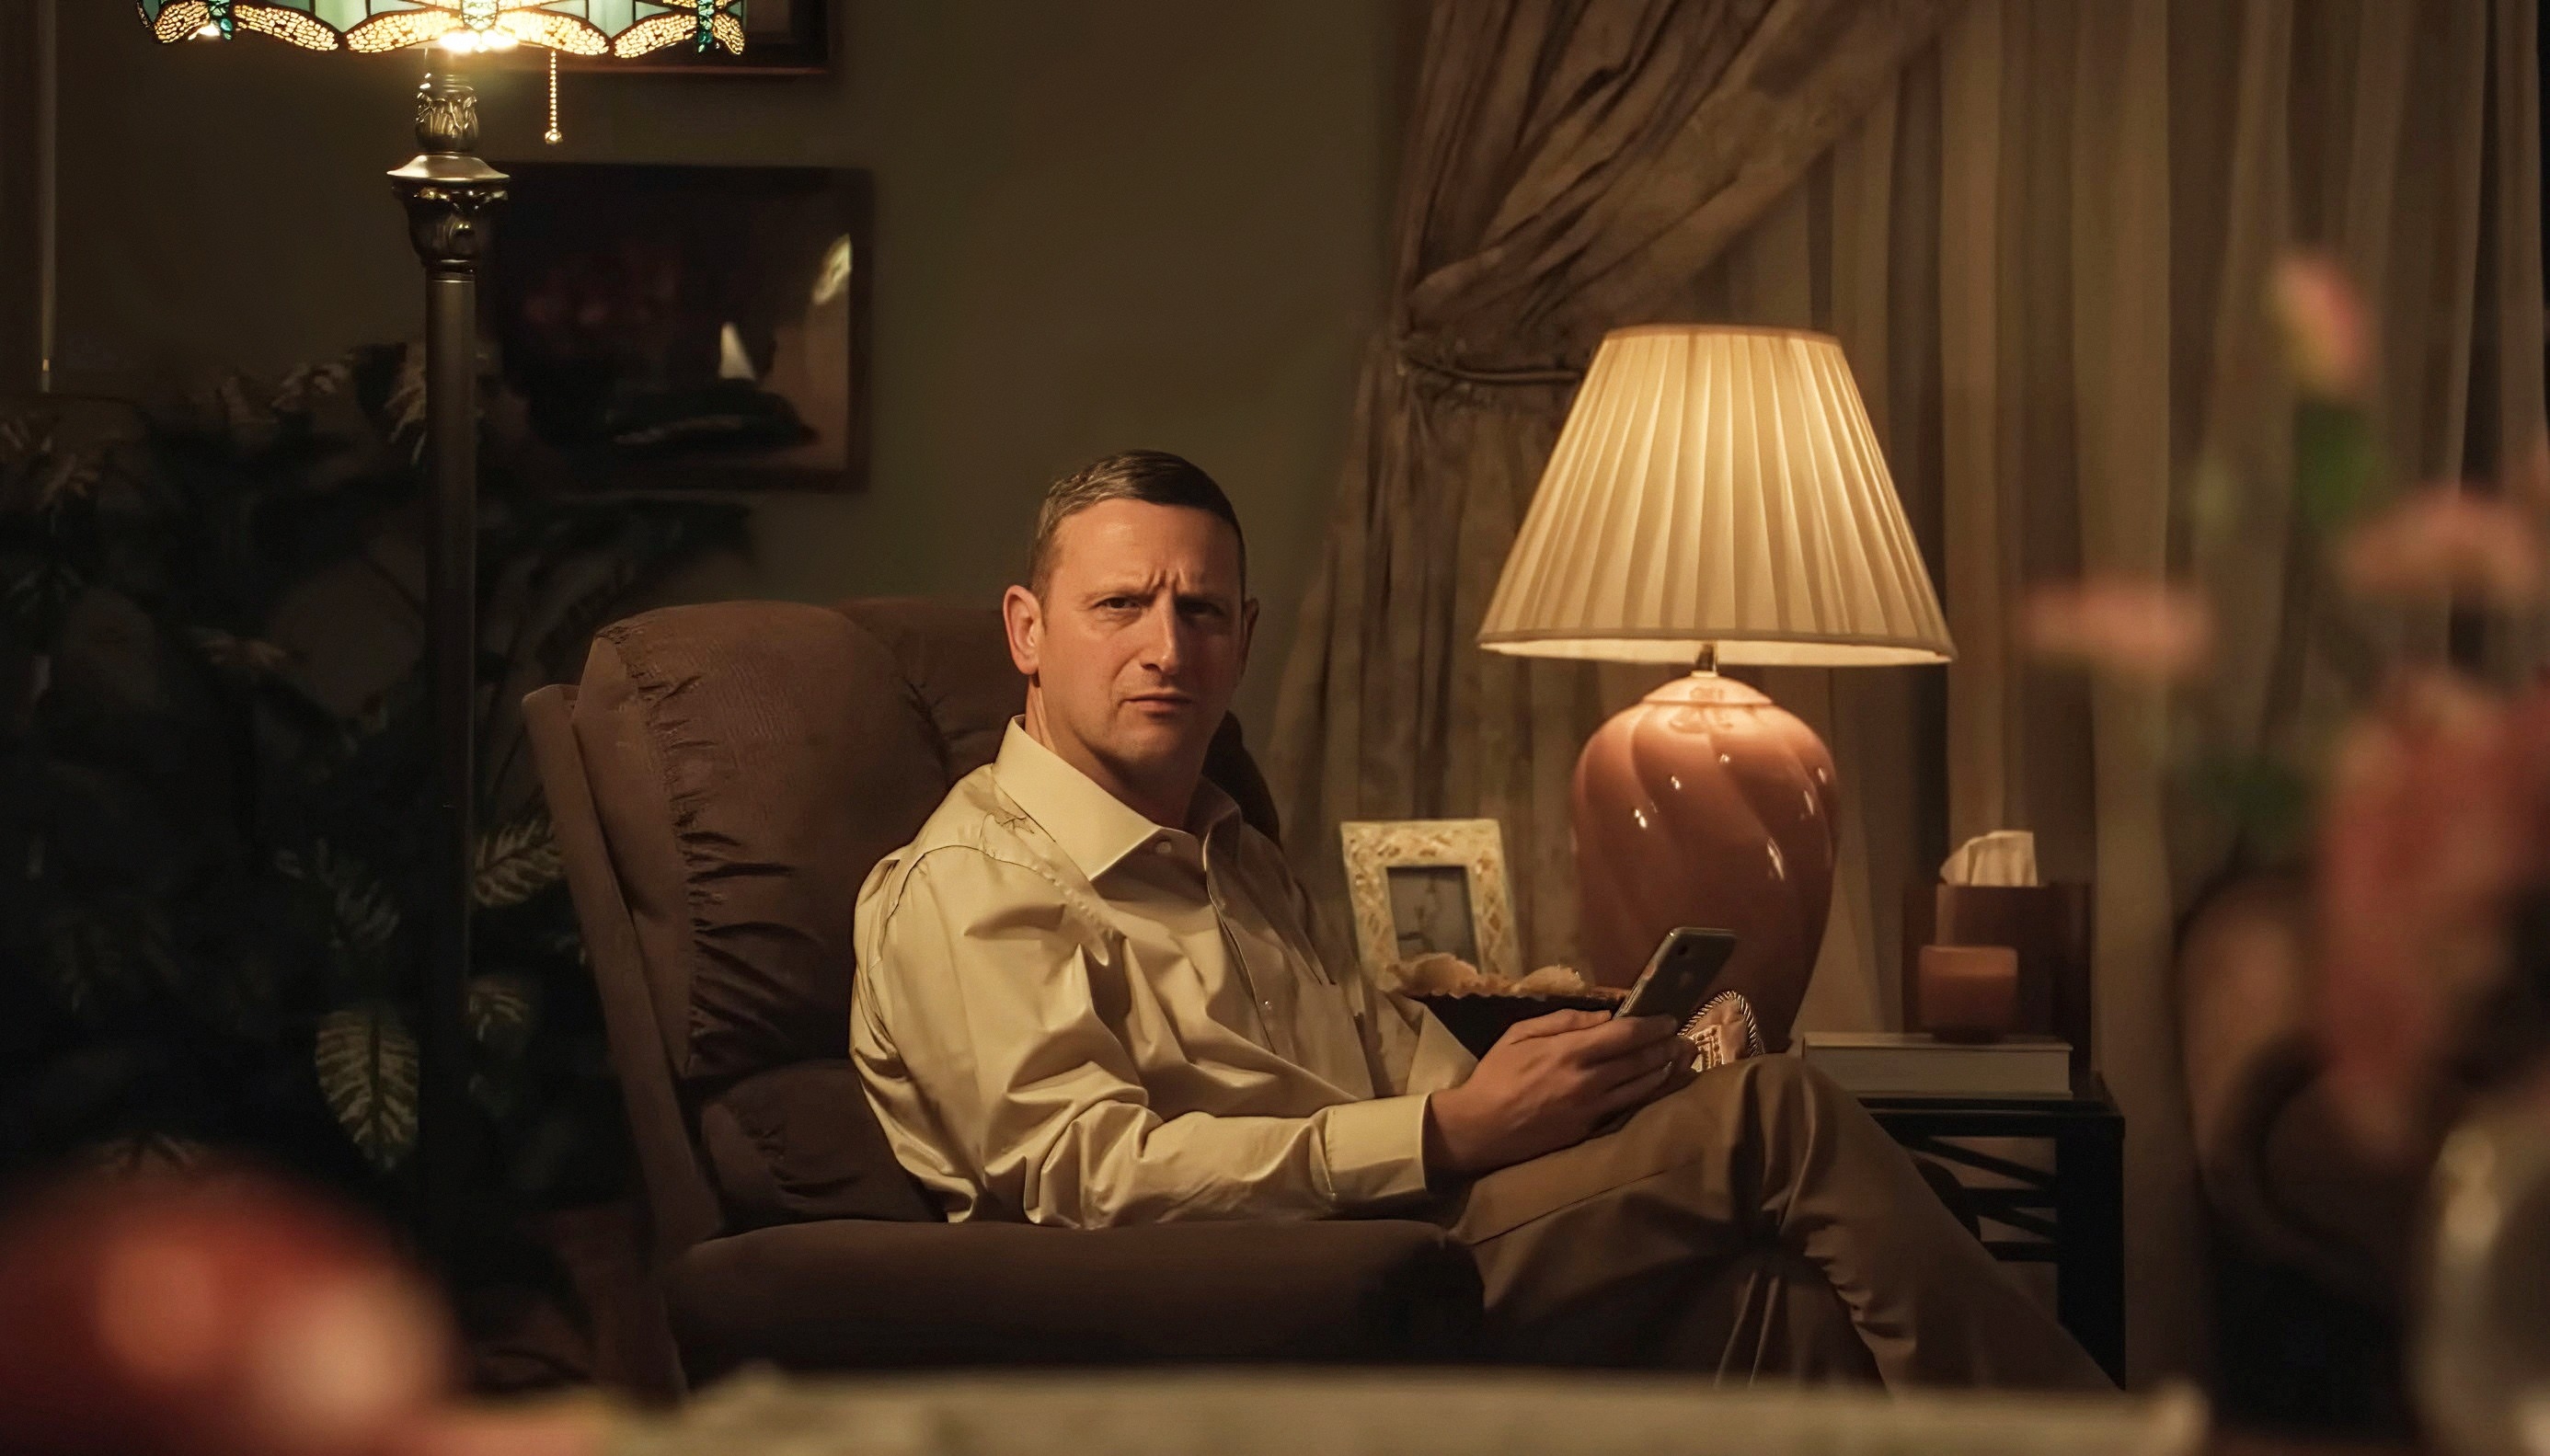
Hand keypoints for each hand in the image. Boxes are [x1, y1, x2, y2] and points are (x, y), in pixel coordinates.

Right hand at [1423, 1010, 1687, 1180]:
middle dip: (1666, 1047)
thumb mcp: (1519, 1034)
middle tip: (1684, 1038)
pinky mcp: (1590, 1129)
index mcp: (1569, 1052)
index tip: (1668, 1018)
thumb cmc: (1496, 1076)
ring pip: (1641, 1087)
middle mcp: (1588, 1080)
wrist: (1481, 1128)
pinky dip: (1648, 1094)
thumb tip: (1604, 1017)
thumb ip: (1563, 1022)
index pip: (1624, 1034)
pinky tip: (1659, 1086)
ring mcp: (1592, 1108)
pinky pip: (1628, 1107)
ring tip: (1682, 1059)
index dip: (1652, 1025)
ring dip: (1665, 1071)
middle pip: (1640, 1061)